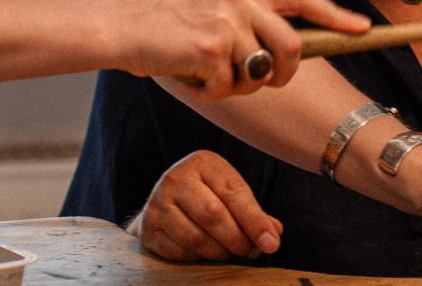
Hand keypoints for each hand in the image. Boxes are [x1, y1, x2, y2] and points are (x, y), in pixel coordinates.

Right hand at [118, 0, 367, 99]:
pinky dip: (208, 92)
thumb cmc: (163, 27)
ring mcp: (227, 22)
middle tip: (263, 83)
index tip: (362, 28)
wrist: (119, 27)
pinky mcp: (211, 48)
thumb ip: (248, 20)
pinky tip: (186, 74)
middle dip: (282, 76)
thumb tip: (282, 54)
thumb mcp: (211, 7)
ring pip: (258, 74)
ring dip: (233, 86)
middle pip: (291, 48)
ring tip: (203, 72)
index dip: (335, 15)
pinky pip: (227, 87)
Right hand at [127, 151, 282, 261]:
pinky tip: (205, 254)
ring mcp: (157, 202)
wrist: (164, 204)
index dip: (255, 221)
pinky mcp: (148, 228)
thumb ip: (254, 213)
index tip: (271, 243)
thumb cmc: (207, 196)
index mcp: (203, 163)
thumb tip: (273, 234)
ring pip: (195, 237)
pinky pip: (178, 251)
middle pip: (213, 215)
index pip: (234, 193)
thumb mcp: (231, 194)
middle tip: (250, 252)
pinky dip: (197, 258)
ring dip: (219, 252)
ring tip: (230, 253)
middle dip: (237, 239)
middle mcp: (176, 178)